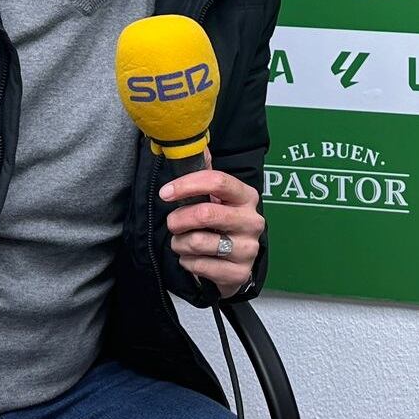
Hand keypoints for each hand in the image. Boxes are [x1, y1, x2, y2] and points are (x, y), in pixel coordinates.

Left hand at [160, 168, 263, 296]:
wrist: (236, 264)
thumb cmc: (221, 225)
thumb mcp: (216, 199)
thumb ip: (205, 173)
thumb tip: (195, 145)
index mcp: (246, 197)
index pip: (218, 181)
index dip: (187, 184)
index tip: (165, 193)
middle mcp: (252, 221)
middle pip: (205, 213)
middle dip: (178, 219)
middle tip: (172, 224)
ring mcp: (248, 248)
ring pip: (198, 241)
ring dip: (180, 243)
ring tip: (182, 243)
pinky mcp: (239, 272)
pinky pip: (199, 265)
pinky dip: (187, 262)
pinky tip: (192, 259)